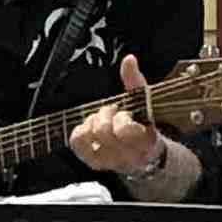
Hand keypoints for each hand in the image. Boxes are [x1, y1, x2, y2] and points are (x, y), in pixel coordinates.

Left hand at [69, 55, 162, 174]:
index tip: (126, 114)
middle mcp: (127, 156)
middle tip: (113, 113)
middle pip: (102, 130)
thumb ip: (135, 81)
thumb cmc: (144, 126)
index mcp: (144, 141)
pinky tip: (92, 129)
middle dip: (106, 115)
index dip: (122, 118)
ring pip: (89, 134)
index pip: (124, 130)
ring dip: (94, 122)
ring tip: (103, 121)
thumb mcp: (144, 104)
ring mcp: (109, 161)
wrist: (144, 156)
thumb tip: (129, 60)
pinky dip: (82, 130)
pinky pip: (77, 141)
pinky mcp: (94, 162)